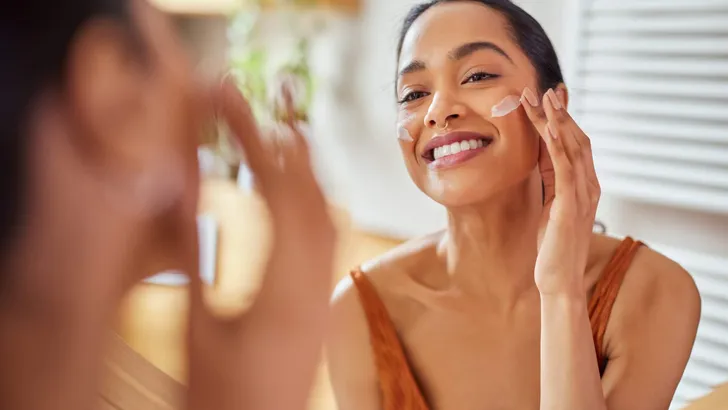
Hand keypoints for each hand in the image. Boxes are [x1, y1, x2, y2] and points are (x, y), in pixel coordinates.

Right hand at [185, 79, 336, 409]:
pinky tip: (305, 194)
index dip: (254, 139)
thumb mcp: (196, 325)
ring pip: (329, 218)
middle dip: (289, 143)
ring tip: (292, 131)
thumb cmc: (220, 396)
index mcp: (282, 291)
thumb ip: (193, 254)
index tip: (233, 102)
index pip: (275, 192)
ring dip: (311, 171)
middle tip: (269, 100)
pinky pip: (331, 243)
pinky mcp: (321, 308)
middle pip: (313, 197)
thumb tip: (183, 186)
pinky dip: (318, 204)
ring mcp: (324, 299)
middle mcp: (316, 288)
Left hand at [520, 87, 599, 295]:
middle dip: (558, 113)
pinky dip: (557, 146)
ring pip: (571, 148)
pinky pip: (565, 169)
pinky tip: (548, 129)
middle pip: (576, 139)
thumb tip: (542, 153)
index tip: (547, 98)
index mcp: (584, 185)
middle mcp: (589, 185)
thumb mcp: (549, 204)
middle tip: (540, 89)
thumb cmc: (552, 245)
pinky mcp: (571, 205)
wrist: (557, 279)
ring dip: (556, 121)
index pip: (575, 144)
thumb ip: (551, 179)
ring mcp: (583, 195)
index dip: (562, 119)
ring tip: (541, 98)